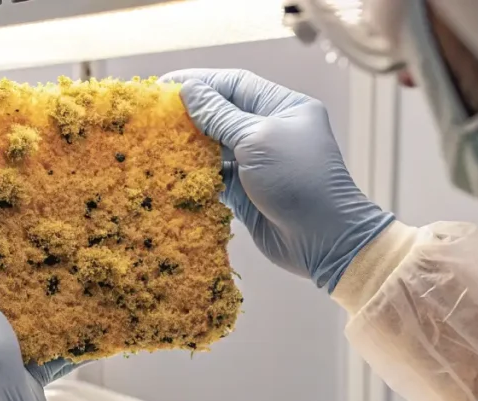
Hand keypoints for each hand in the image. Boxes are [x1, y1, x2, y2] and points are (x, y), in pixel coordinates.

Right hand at [161, 69, 394, 291]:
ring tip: (156, 140)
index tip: (164, 84)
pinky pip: (215, 175)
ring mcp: (258, 162)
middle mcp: (270, 131)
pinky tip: (172, 170)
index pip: (235, 84)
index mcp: (283, 107)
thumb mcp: (258, 140)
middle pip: (222, 113)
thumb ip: (220, 116)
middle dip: (190, 113)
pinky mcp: (246, 191)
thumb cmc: (299, 180)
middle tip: (153, 113)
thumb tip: (189, 90)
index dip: (199, 82)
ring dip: (189, 144)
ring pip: (215, 145)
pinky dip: (195, 172)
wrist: (323, 240)